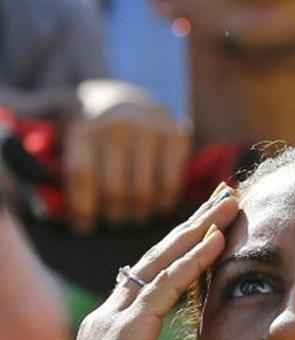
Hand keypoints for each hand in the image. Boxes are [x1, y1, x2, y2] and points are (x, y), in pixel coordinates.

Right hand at [57, 185, 237, 339]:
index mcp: (115, 329)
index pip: (156, 277)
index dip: (186, 249)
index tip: (214, 225)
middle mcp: (111, 315)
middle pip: (160, 258)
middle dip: (195, 223)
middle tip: (225, 195)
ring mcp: (114, 319)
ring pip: (164, 261)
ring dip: (200, 229)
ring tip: (229, 201)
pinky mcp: (124, 332)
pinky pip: (164, 287)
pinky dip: (192, 261)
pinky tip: (216, 239)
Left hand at [65, 80, 191, 233]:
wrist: (127, 96)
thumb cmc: (94, 129)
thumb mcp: (72, 138)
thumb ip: (66, 170)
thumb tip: (59, 213)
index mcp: (86, 127)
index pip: (83, 176)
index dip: (83, 208)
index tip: (84, 228)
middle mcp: (118, 126)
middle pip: (116, 189)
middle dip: (114, 215)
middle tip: (114, 223)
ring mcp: (150, 130)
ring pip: (144, 191)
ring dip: (139, 213)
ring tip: (134, 217)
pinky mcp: (176, 136)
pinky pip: (170, 184)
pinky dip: (163, 202)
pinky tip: (157, 207)